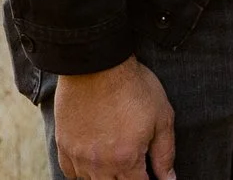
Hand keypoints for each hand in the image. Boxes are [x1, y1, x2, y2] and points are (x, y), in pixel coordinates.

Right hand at [52, 58, 174, 179]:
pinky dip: (82, 172)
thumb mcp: (162, 117)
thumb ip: (165, 153)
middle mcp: (100, 164)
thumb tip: (169, 179)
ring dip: (105, 177)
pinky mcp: (63, 145)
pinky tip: (93, 161)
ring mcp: (79, 156)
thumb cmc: (133, 86)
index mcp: (126, 159)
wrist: (98, 63)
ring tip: (115, 159)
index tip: (149, 172)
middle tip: (132, 161)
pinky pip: (70, 172)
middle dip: (127, 178)